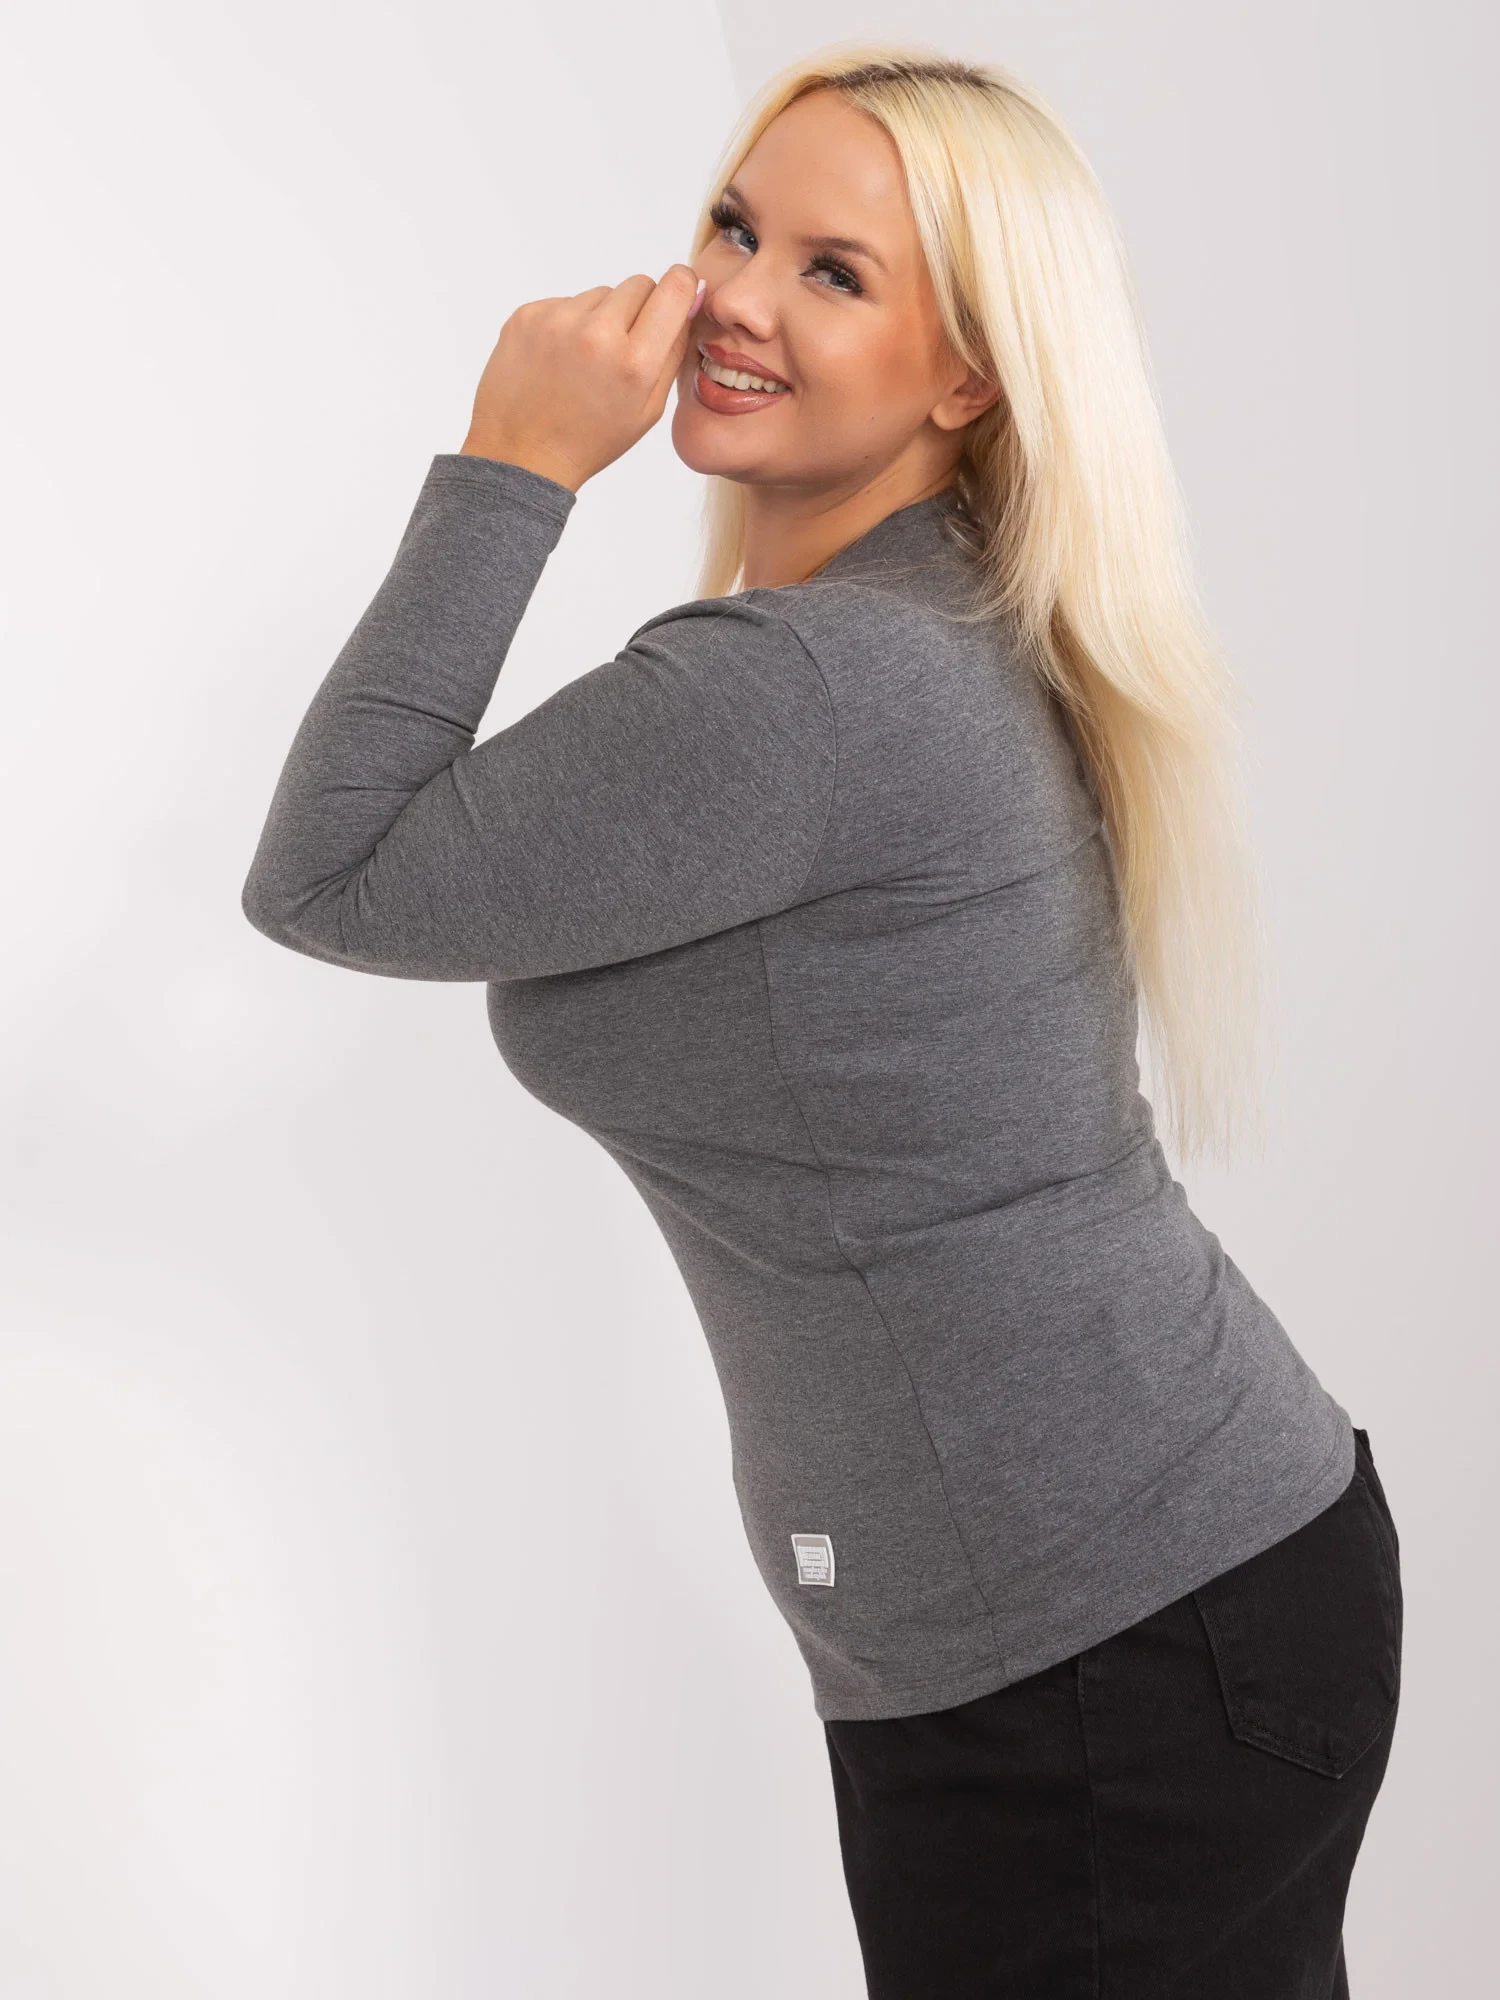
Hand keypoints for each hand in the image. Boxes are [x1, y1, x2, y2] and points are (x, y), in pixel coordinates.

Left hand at [460, 265, 705, 491]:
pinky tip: (558, 359)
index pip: (674, 289)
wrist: (522, 455)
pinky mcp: (527, 315)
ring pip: (600, 293)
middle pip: (638, 284)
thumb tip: (690, 300)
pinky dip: (567, 323)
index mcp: (635, 362)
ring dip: (600, 318)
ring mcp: (557, 320)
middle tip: (623, 348)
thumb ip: (673, 352)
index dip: (681, 288)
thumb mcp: (648, 410)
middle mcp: (597, 333)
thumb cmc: (590, 439)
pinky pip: (564, 301)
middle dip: (639, 309)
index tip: (677, 295)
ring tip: (584, 362)